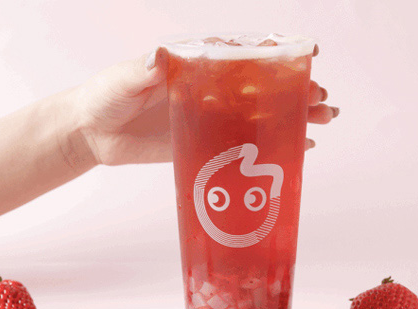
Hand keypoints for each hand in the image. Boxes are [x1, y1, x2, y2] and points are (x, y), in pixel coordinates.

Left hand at [73, 45, 337, 165]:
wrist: (94, 133)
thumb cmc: (106, 95)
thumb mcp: (123, 79)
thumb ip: (142, 70)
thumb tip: (159, 56)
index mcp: (198, 65)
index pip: (244, 55)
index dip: (279, 53)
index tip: (309, 53)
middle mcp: (212, 88)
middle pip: (264, 85)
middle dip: (297, 89)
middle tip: (320, 99)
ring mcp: (213, 116)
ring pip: (263, 112)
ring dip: (295, 116)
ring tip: (323, 120)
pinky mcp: (208, 143)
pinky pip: (246, 143)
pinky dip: (274, 143)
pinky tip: (300, 147)